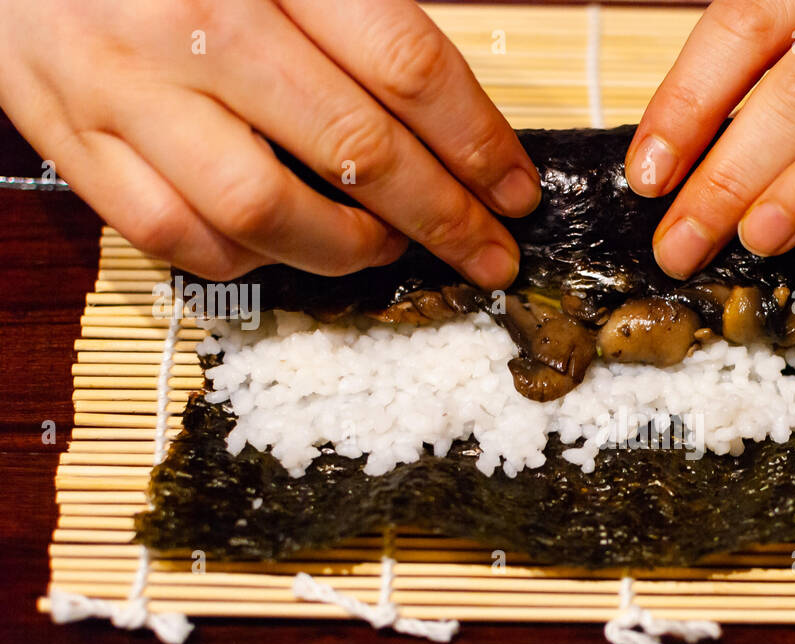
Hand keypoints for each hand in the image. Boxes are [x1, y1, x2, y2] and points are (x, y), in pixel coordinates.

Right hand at [0, 0, 539, 284]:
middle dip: (444, 218)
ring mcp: (124, 89)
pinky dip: (247, 260)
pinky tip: (286, 247)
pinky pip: (174, 238)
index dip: (477, 143)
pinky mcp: (71, 139)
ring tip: (388, 249)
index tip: (516, 192)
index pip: (404, 67)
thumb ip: (357, 11)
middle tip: (489, 255)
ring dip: (348, 251)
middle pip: (354, 151)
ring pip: (265, 213)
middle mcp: (193, 25)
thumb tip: (452, 110)